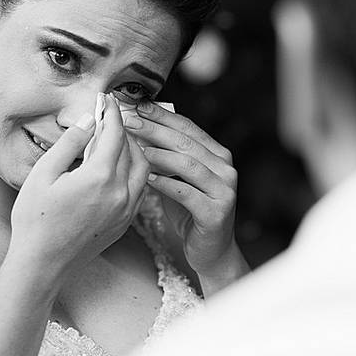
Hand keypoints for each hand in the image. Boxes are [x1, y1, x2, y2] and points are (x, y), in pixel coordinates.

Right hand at [9, 95, 149, 281]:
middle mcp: (120, 193)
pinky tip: (121, 166)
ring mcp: (126, 210)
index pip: (115, 133)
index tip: (107, 99)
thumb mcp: (43, 174)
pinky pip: (141, 189)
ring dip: (135, 149)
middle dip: (124, 128)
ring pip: (143, 169)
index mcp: (99, 177)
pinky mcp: (125, 223)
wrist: (42, 264)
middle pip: (133, 149)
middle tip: (111, 115)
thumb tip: (89, 120)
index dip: (112, 112)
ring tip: (118, 138)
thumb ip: (70, 144)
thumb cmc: (35, 220)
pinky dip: (136, 171)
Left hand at [123, 101, 240, 278]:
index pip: (188, 127)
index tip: (138, 105)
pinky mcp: (216, 212)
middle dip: (156, 129)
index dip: (162, 115)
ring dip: (160, 154)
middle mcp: (225, 168)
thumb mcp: (178, 178)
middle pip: (186, 142)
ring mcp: (224, 190)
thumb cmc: (190, 211)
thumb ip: (166, 155)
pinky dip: (166, 184)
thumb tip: (137, 128)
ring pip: (188, 164)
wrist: (210, 250)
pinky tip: (148, 179)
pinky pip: (187, 193)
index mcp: (217, 154)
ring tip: (137, 149)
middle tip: (130, 121)